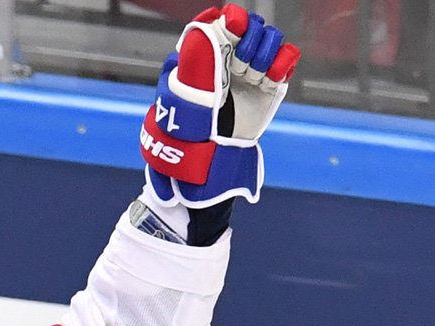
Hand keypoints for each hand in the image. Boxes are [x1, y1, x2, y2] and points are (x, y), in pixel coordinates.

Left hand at [140, 4, 299, 207]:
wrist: (213, 156)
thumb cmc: (191, 126)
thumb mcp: (188, 91)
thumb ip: (198, 58)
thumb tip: (210, 22)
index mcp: (208, 54)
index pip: (226, 21)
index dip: (233, 20)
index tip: (233, 29)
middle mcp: (231, 57)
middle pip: (252, 25)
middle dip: (251, 36)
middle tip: (241, 60)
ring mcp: (252, 69)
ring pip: (270, 37)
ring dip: (265, 50)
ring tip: (253, 73)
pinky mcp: (271, 83)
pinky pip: (287, 57)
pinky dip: (284, 61)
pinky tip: (271, 76)